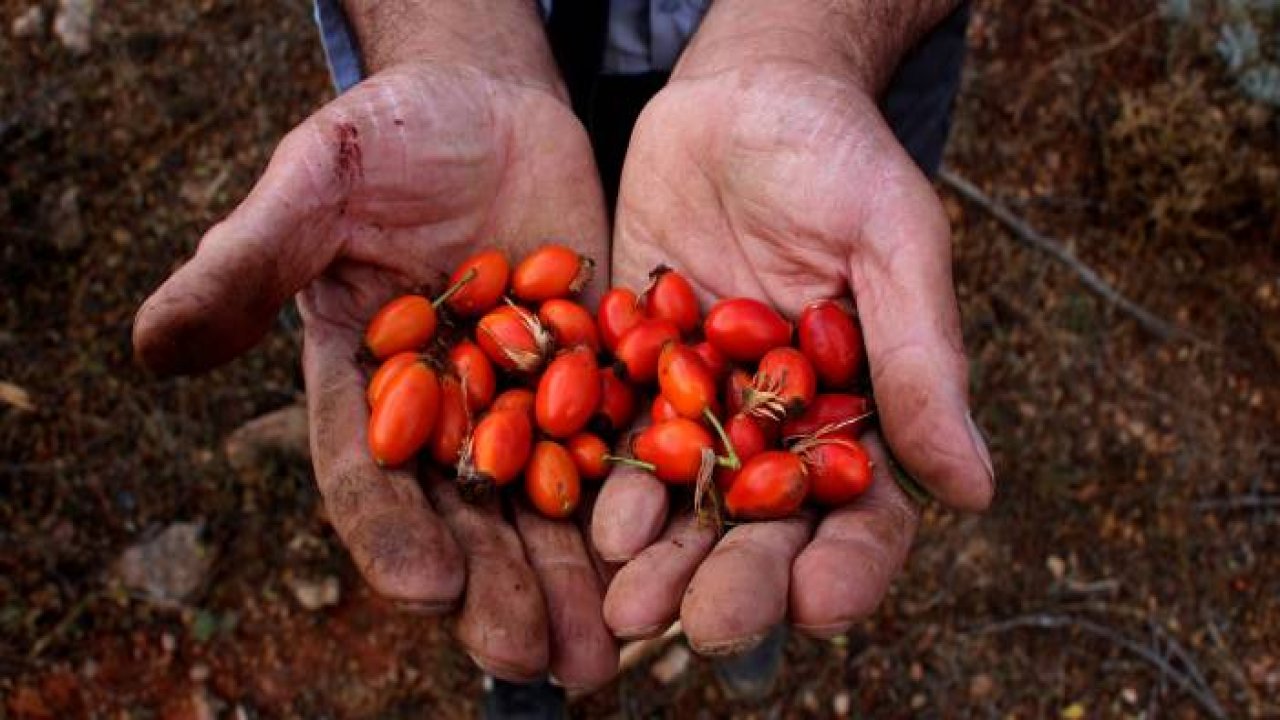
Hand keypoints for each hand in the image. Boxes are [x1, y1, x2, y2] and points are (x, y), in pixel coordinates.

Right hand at [133, 60, 617, 687]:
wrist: (493, 106)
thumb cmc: (391, 133)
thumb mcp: (318, 181)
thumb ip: (250, 261)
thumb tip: (148, 347)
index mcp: (363, 386)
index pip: (367, 477)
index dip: (392, 534)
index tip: (428, 588)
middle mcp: (443, 414)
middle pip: (465, 517)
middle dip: (496, 591)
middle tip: (530, 660)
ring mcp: (523, 401)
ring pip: (545, 507)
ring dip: (572, 582)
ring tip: (601, 655)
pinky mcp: (594, 378)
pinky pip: (617, 449)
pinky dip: (637, 507)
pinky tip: (666, 560)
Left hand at [593, 60, 993, 651]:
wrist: (741, 93)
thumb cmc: (839, 156)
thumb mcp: (892, 241)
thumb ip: (920, 359)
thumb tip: (976, 490)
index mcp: (858, 413)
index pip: (866, 515)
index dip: (849, 567)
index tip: (823, 603)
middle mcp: (777, 429)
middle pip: (763, 531)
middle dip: (737, 582)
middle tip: (702, 626)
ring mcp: (700, 407)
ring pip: (684, 505)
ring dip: (660, 557)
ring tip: (629, 598)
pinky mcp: (633, 372)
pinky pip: (615, 439)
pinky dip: (602, 482)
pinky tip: (584, 516)